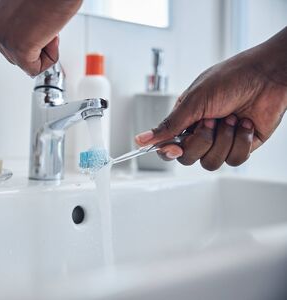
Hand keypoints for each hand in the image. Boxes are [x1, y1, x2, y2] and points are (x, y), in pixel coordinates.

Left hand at [0, 0, 81, 75]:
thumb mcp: (26, 4)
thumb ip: (20, 20)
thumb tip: (29, 36)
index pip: (8, 36)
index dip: (30, 33)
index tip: (39, 19)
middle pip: (13, 52)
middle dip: (33, 43)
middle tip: (45, 24)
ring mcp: (2, 35)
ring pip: (24, 61)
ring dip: (42, 48)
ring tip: (48, 26)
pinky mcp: (18, 48)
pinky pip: (35, 69)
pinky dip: (49, 58)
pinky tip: (51, 35)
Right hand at [135, 27, 286, 170]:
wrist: (268, 76)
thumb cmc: (231, 79)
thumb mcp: (194, 101)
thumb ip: (168, 125)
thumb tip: (140, 139)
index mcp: (185, 120)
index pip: (168, 147)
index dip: (170, 151)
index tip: (175, 147)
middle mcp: (201, 133)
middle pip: (189, 158)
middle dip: (202, 141)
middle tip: (212, 120)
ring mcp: (221, 141)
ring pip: (211, 162)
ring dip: (223, 140)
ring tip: (232, 119)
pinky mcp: (241, 146)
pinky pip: (234, 160)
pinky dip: (241, 142)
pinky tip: (245, 124)